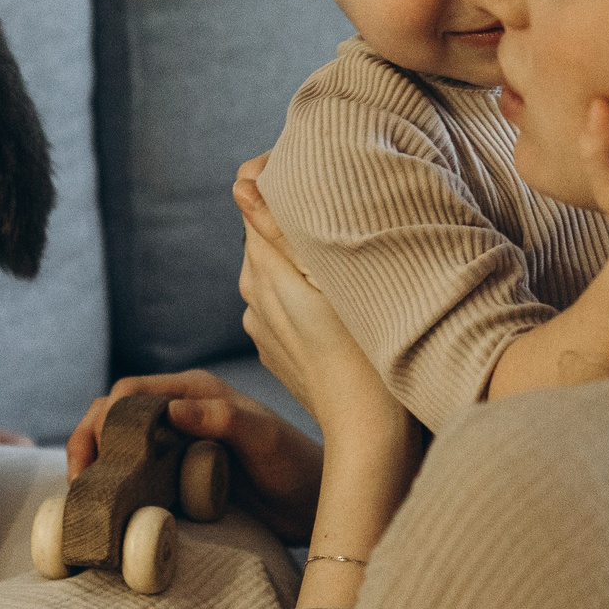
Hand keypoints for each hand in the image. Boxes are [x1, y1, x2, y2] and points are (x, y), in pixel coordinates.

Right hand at [66, 369, 324, 543]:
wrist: (318, 506)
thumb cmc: (297, 464)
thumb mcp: (263, 437)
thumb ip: (223, 418)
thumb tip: (171, 411)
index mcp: (193, 393)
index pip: (128, 393)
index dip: (103, 419)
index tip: (94, 456)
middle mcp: (179, 415)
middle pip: (113, 418)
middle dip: (88, 444)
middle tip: (80, 484)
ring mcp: (177, 449)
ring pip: (120, 450)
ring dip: (99, 470)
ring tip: (87, 502)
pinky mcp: (179, 479)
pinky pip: (137, 479)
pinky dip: (117, 491)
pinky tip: (111, 514)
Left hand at [232, 163, 402, 438]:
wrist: (368, 431)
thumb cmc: (362, 354)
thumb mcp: (325, 281)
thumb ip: (278, 230)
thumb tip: (240, 185)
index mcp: (263, 273)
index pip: (256, 208)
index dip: (280, 187)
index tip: (315, 177)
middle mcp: (254, 299)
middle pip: (266, 240)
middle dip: (290, 223)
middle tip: (338, 211)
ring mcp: (264, 329)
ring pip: (277, 273)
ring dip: (298, 261)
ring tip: (339, 258)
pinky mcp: (280, 351)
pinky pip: (285, 306)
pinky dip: (303, 294)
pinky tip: (334, 303)